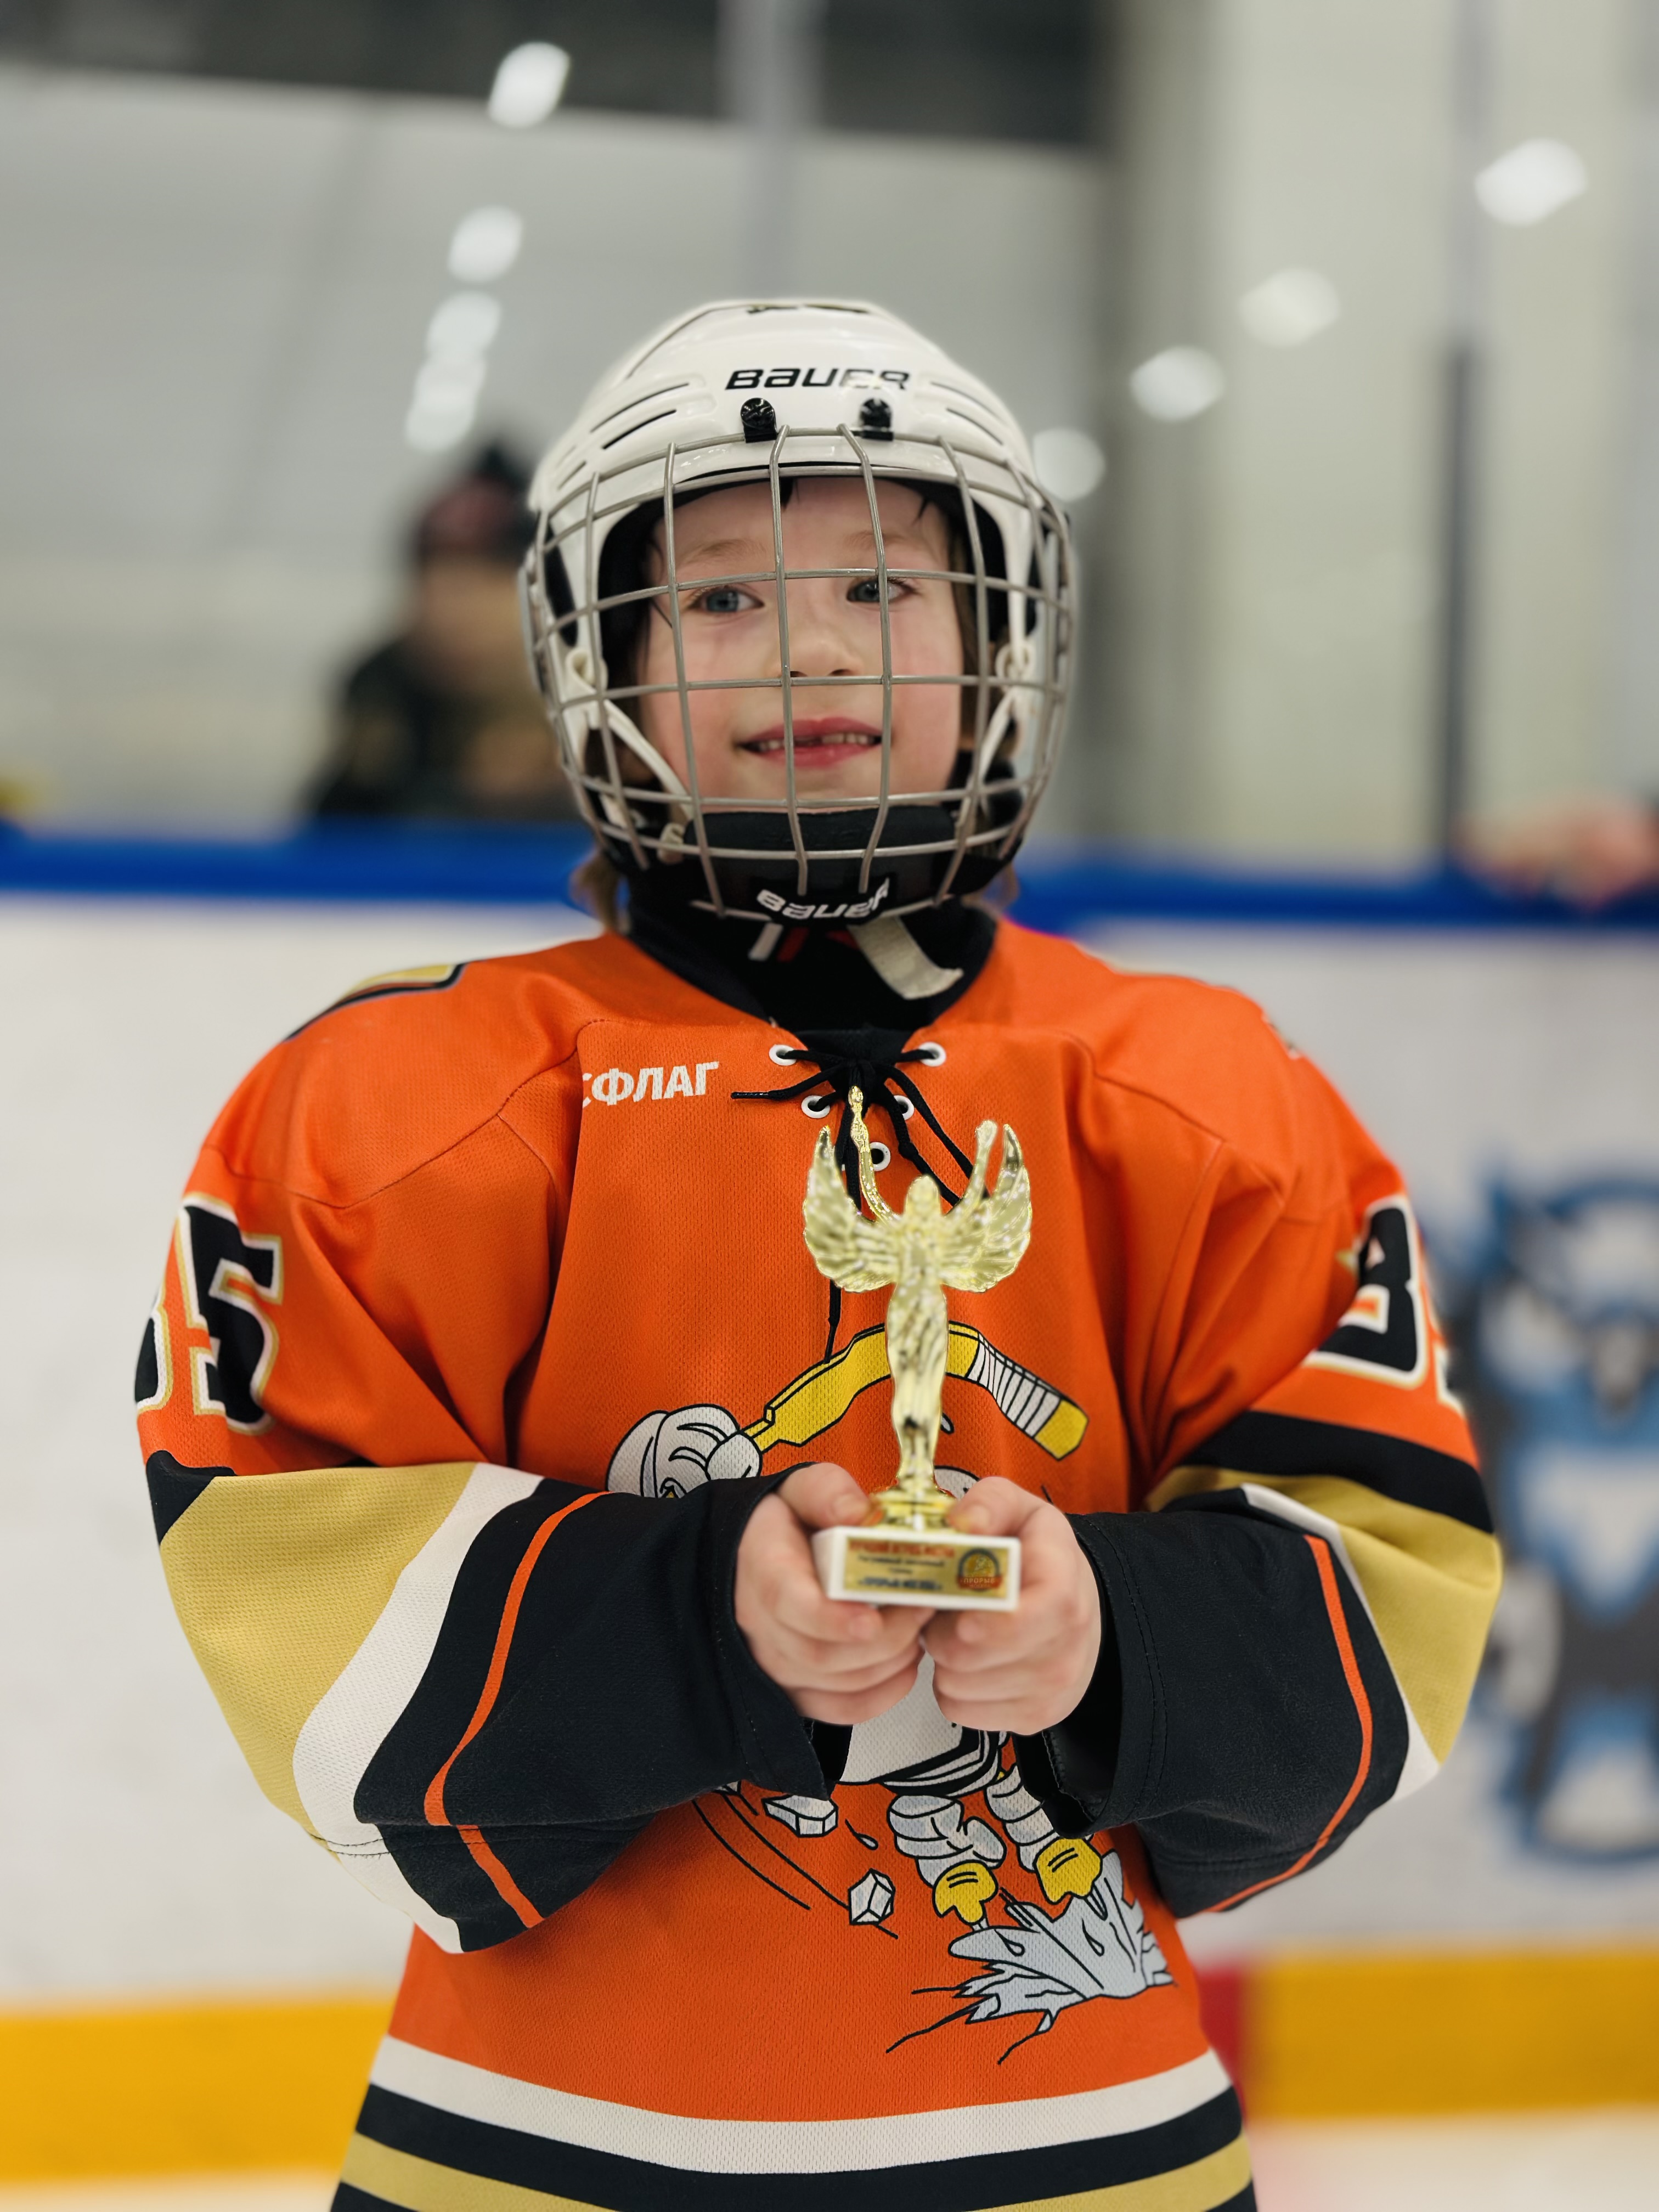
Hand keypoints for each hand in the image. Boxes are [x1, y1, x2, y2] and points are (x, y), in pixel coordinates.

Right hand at [735, 1463, 933, 1724]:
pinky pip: (840, 1710)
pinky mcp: (796, 1689)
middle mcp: (761, 1625)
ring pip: (836, 1686)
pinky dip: (882, 1695)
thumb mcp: (803, 1489)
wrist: (758, 1556)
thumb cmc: (787, 1525)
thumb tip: (855, 1512)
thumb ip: (827, 1492)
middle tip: (924, 1609)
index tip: (873, 1617)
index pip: (789, 1604)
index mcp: (763, 1568)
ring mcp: (776, 1663)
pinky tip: (906, 1665)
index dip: (833, 1618)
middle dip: (884, 1638)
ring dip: (889, 1663)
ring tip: (919, 1631)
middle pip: (821, 1654)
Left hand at [923, 1478, 1101, 1734]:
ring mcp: (1052, 1688)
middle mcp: (1065, 1646)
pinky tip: (972, 1661)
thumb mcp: (1019, 1510)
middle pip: (969, 1657)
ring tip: (962, 1631)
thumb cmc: (1040, 1556)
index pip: (1012, 1620)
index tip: (953, 1603)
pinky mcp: (1034, 1717)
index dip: (971, 1617)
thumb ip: (988, 1503)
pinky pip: (961, 1711)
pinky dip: (955, 1689)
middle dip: (941, 1631)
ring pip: (957, 1687)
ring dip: (945, 1661)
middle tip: (948, 1609)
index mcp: (1062, 1588)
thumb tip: (962, 1523)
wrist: (1077, 1603)